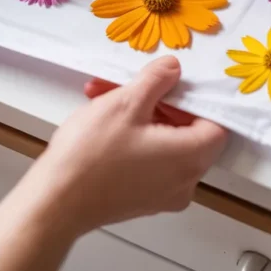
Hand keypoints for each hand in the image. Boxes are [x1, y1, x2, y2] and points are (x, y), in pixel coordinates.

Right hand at [39, 56, 227, 234]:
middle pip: (187, 133)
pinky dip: (131, 137)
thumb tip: (175, 68)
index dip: (193, 100)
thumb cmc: (93, 152)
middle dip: (156, 102)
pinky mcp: (142, 200)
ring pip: (162, 143)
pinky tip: (99, 118)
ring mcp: (163, 195)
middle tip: (126, 86)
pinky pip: (148, 160)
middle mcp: (184, 182)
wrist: (55, 202)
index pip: (215, 124)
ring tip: (102, 95)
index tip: (167, 86)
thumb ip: (158, 80)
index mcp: (190, 158)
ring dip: (137, 115)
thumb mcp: (127, 102)